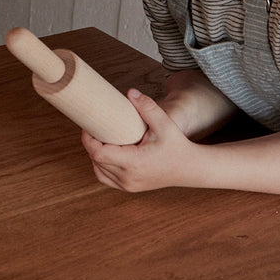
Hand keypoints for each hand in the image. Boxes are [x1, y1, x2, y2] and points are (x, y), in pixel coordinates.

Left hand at [81, 88, 198, 191]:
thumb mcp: (165, 124)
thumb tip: (130, 92)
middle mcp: (128, 177)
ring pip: (98, 170)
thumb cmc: (178, 146)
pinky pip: (105, 178)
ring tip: (101, 138)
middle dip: (91, 143)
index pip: (98, 153)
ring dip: (95, 155)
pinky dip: (101, 166)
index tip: (89, 125)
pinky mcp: (130, 187)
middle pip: (95, 160)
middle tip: (95, 127)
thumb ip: (148, 107)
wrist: (191, 169)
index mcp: (133, 163)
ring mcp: (128, 185)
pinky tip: (107, 152)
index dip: (88, 139)